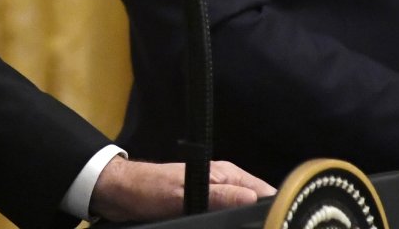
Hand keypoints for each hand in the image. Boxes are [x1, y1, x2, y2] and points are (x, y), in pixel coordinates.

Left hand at [90, 157, 274, 222]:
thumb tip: (253, 200)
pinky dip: (228, 225)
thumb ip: (218, 196)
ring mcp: (216, 198)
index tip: (278, 223)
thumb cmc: (149, 188)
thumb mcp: (183, 194)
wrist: (121, 194)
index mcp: (227, 175)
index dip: (275, 210)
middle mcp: (226, 185)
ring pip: (241, 215)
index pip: (265, 193)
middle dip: (260, 220)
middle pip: (257, 207)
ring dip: (242, 223)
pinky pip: (225, 219)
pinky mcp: (204, 209)